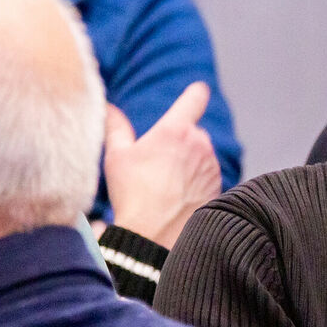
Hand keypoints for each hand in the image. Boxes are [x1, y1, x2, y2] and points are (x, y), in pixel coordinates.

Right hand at [103, 82, 220, 248]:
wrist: (155, 235)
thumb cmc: (133, 194)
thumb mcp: (117, 156)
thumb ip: (115, 126)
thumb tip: (108, 106)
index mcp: (175, 129)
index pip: (194, 97)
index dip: (195, 93)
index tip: (197, 91)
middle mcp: (200, 144)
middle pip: (193, 132)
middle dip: (179, 141)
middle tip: (157, 163)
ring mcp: (212, 166)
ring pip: (201, 155)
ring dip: (189, 162)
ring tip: (165, 184)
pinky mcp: (219, 186)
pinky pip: (208, 176)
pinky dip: (197, 181)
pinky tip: (179, 196)